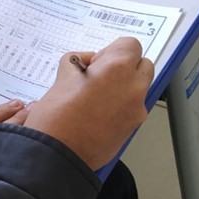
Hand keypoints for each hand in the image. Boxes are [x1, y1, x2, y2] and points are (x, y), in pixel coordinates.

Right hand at [24, 37, 153, 169]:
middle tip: (99, 77)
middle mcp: (133, 86)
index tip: (96, 62)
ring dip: (124, 86)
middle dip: (124, 67)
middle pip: (142, 64)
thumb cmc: (56, 117)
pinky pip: (133, 108)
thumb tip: (87, 63)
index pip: (130, 44)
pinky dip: (121, 106)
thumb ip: (77, 61)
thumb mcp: (61, 76)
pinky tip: (97, 114)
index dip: (111, 51)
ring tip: (96, 97)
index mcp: (117, 67)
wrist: (58, 154)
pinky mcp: (133, 127)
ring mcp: (136, 109)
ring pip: (139, 87)